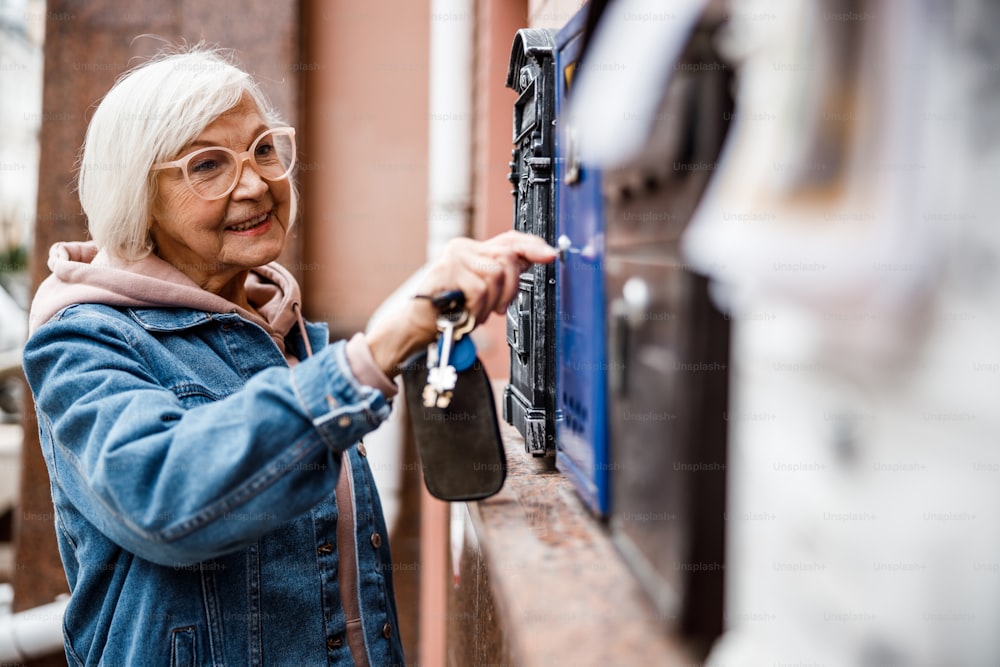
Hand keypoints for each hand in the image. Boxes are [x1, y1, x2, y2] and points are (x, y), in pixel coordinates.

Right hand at [366, 231, 556, 375]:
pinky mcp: (444, 270)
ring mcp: (454, 256)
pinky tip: (465, 312)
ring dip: (491, 304)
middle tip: (498, 309)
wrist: (418, 325)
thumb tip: (537, 259)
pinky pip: (479, 289)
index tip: (551, 254)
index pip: (511, 239)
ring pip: (496, 275)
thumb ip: (504, 275)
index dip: (533, 245)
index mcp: (476, 250)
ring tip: (475, 312)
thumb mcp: (483, 292)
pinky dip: (477, 308)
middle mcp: (465, 248)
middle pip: (508, 258)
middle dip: (511, 290)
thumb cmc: (450, 310)